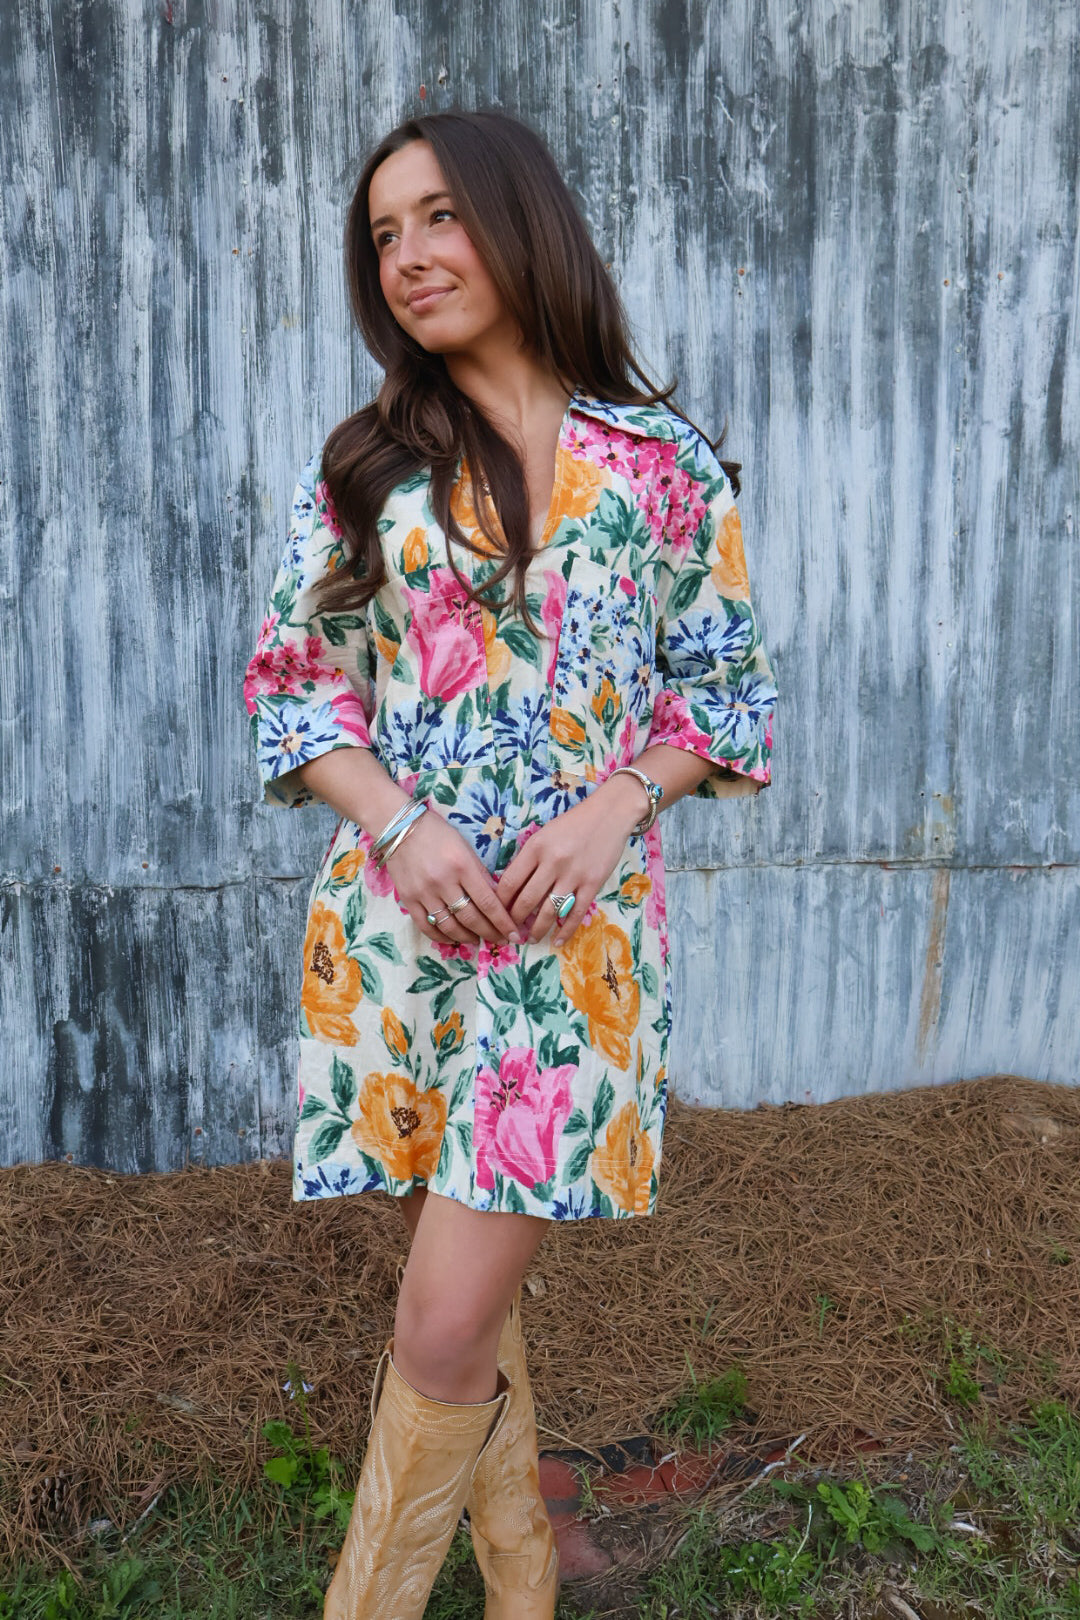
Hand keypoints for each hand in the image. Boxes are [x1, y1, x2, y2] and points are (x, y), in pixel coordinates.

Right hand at [383, 806, 519, 945]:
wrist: (400, 828)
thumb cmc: (438, 835)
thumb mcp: (466, 848)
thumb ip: (480, 874)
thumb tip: (497, 901)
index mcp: (462, 866)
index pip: (488, 902)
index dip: (503, 922)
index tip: (513, 934)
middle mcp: (443, 882)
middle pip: (471, 918)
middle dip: (490, 933)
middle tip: (500, 940)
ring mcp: (424, 893)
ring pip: (450, 926)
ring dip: (467, 937)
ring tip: (477, 939)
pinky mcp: (408, 900)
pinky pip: (426, 926)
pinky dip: (442, 937)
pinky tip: (453, 939)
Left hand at [496, 779, 644, 946]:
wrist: (610, 814)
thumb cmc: (574, 823)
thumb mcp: (544, 834)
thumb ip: (529, 858)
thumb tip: (512, 888)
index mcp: (536, 847)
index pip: (510, 882)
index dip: (500, 902)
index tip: (496, 913)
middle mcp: (552, 862)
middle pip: (526, 900)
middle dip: (515, 920)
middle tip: (510, 931)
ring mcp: (574, 875)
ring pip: (549, 911)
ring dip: (537, 929)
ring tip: (530, 939)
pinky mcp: (592, 884)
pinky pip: (575, 913)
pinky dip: (565, 930)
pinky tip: (557, 941)